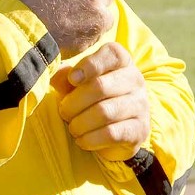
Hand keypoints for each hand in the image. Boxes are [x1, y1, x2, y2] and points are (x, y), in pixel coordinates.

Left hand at [52, 42, 150, 160]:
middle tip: (63, 111)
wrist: (117, 128)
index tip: (72, 79)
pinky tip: (82, 139)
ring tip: (72, 127)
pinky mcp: (140, 129)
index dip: (89, 65)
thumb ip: (65, 76)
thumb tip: (54, 73)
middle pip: (101, 86)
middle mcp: (135, 79)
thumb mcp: (77, 82)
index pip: (111, 54)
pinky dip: (90, 139)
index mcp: (122, 61)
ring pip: (104, 112)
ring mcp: (141, 104)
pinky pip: (111, 134)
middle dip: (74, 102)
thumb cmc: (92, 97)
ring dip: (80, 123)